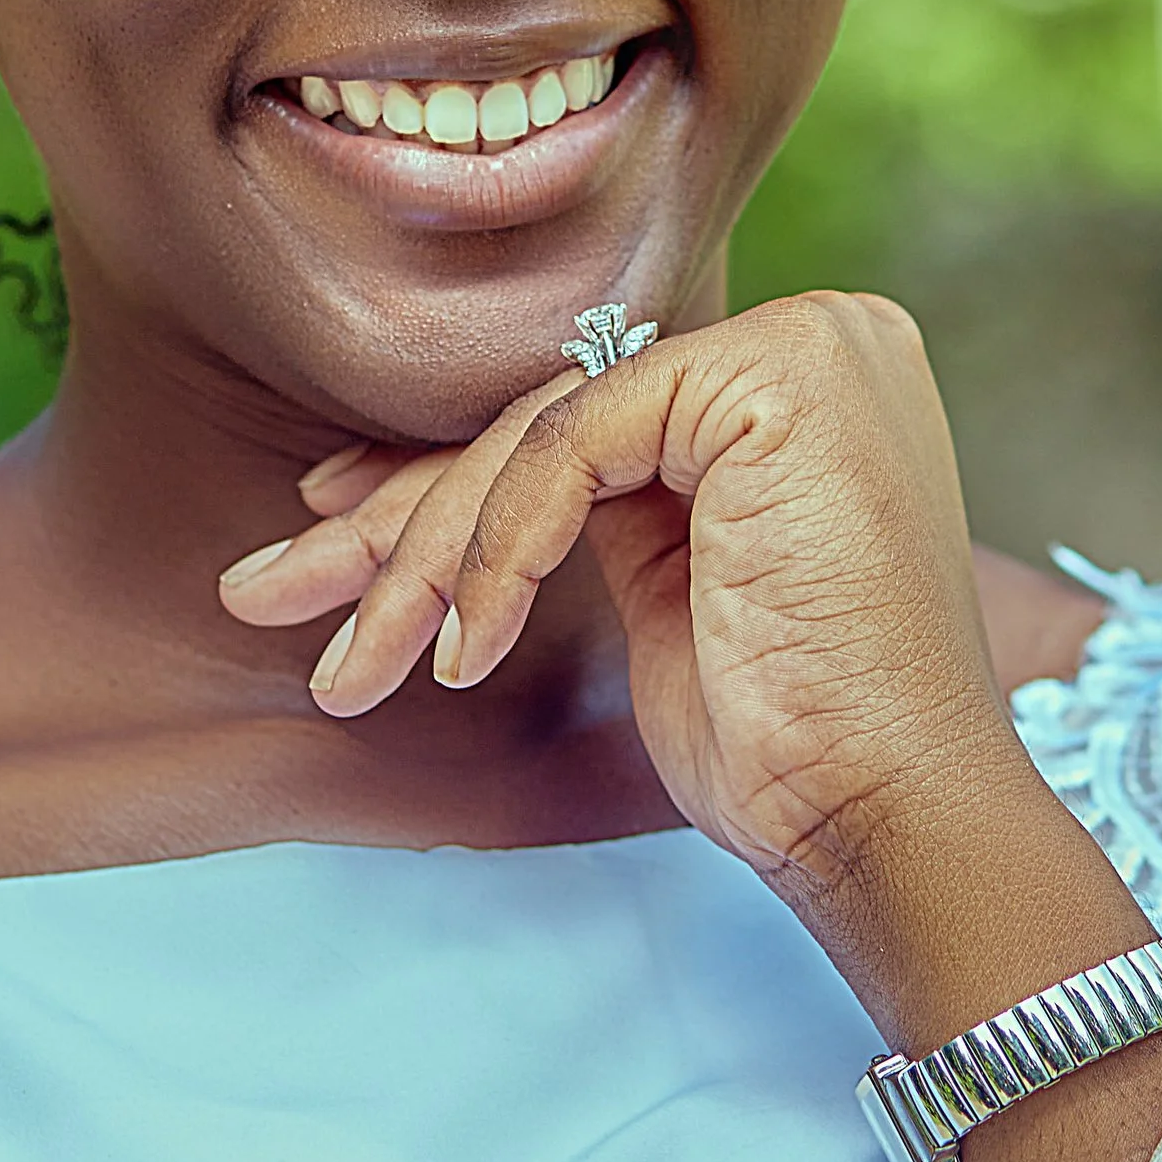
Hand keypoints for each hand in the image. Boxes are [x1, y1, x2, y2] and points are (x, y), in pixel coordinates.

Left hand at [220, 293, 1161, 1161]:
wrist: (888, 820)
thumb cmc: (792, 749)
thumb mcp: (671, 596)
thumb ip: (592, 504)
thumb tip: (442, 477)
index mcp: (802, 385)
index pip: (586, 415)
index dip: (445, 485)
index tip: (329, 536)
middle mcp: (818, 341)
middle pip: (552, 418)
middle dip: (398, 520)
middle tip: (273, 593)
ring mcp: (805, 348)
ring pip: (541, 429)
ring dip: (419, 554)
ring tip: (351, 664)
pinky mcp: (774, 378)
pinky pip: (569, 442)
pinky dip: (496, 546)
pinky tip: (461, 648)